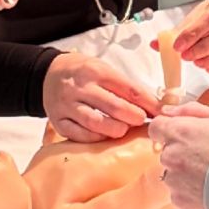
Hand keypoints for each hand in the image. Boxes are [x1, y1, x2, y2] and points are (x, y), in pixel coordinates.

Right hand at [43, 52, 160, 142]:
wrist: (47, 74)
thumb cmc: (83, 72)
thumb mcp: (104, 70)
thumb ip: (126, 88)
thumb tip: (154, 107)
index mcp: (96, 72)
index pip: (129, 89)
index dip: (148, 103)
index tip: (161, 113)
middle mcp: (80, 88)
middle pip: (114, 107)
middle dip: (134, 117)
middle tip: (142, 122)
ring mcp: (67, 106)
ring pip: (96, 123)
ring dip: (116, 130)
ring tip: (124, 130)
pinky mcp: (58, 121)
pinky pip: (79, 135)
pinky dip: (96, 138)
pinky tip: (105, 136)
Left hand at [149, 103, 208, 208]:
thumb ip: (192, 110)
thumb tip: (170, 111)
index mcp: (179, 132)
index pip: (156, 127)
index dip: (168, 130)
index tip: (181, 135)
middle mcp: (171, 155)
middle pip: (166, 152)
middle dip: (181, 152)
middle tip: (205, 156)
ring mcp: (173, 180)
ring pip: (172, 173)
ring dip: (185, 173)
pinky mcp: (179, 200)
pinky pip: (179, 193)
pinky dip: (190, 191)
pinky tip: (208, 188)